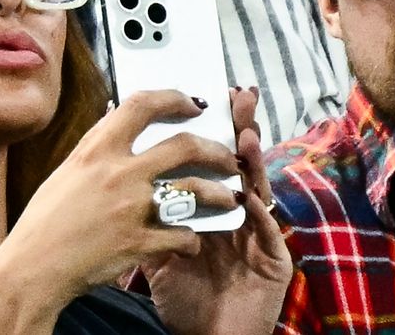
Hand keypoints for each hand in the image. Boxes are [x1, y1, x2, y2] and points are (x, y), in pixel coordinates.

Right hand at [0, 90, 240, 332]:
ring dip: (219, 193)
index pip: (142, 105)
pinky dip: (192, 239)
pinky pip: (183, 235)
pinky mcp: (140, 242)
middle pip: (184, 145)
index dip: (174, 97)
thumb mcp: (68, 172)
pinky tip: (191, 241)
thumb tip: (119, 123)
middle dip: (215, 149)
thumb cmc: (45, 222)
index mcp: (97, 150)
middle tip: (227, 156)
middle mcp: (118, 173)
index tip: (193, 102)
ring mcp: (132, 208)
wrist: (33, 269)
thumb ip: (98, 150)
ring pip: (195, 189)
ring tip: (228, 198)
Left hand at [145, 87, 292, 334]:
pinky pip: (267, 231)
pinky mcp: (274, 260)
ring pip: (258, 189)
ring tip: (244, 137)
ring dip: (251, 162)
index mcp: (211, 210)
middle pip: (239, 163)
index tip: (205, 95)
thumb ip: (148, 215)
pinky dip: (258, 211)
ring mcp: (258, 236)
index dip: (214, 127)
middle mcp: (238, 216)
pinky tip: (249, 195)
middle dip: (240, 128)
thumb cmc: (186, 300)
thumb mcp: (159, 254)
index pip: (214, 159)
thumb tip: (120, 172)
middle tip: (238, 97)